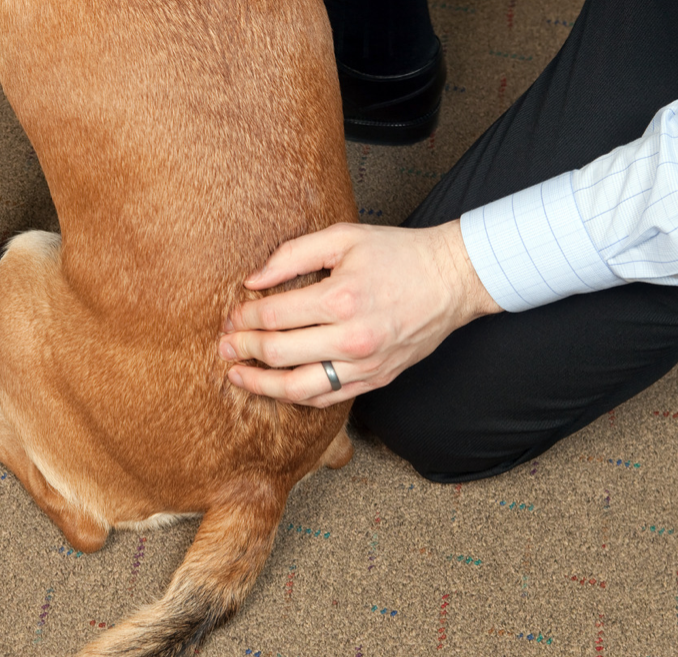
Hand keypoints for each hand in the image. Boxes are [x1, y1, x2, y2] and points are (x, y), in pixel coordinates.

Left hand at [218, 220, 501, 406]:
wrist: (452, 279)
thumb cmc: (398, 254)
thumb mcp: (344, 238)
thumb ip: (293, 255)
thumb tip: (253, 280)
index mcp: (341, 298)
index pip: (274, 316)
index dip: (245, 318)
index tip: (232, 317)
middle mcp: (351, 338)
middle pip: (279, 354)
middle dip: (244, 350)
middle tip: (225, 347)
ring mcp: (365, 365)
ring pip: (298, 388)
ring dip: (261, 384)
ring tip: (238, 376)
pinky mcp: (376, 379)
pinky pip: (327, 397)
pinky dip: (297, 396)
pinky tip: (279, 387)